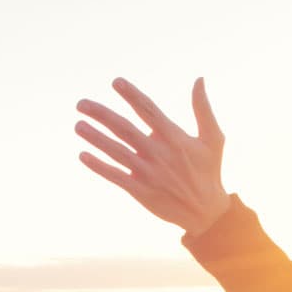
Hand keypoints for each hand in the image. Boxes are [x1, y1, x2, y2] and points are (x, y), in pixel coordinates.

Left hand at [76, 78, 231, 237]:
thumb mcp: (213, 138)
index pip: (148, 110)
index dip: (132, 95)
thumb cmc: (209, 171)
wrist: (206, 212)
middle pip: (125, 129)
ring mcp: (148, 173)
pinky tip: (83, 155)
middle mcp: (159, 153)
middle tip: (81, 104)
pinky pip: (116, 176)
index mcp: (174, 137)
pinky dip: (99, 166)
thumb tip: (199, 79)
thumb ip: (203, 108)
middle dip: (101, 115)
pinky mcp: (141, 191)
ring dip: (95, 138)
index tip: (116, 82)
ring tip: (78, 125)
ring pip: (116, 151)